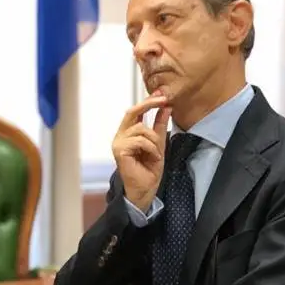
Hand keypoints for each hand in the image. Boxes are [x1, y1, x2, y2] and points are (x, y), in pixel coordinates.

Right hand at [112, 93, 171, 212]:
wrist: (145, 189)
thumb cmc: (149, 170)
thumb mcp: (159, 143)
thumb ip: (159, 125)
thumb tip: (166, 106)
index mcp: (128, 133)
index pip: (135, 112)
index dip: (148, 102)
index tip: (162, 95)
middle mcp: (120, 136)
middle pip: (132, 112)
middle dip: (149, 104)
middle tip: (165, 101)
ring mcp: (118, 143)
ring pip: (141, 129)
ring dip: (154, 141)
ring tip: (157, 154)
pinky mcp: (119, 150)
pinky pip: (140, 140)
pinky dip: (151, 148)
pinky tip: (153, 158)